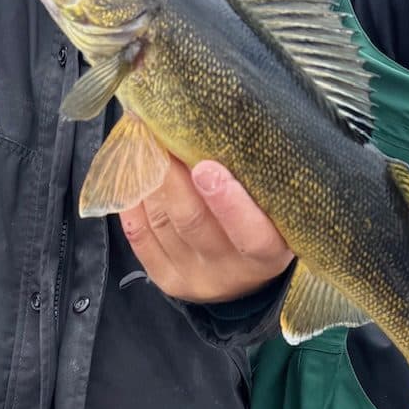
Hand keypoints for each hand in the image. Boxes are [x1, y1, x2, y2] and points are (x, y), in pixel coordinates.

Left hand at [120, 157, 292, 304]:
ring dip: (150, 181)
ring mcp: (195, 277)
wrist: (246, 273)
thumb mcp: (275, 206)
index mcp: (268, 256)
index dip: (229, 203)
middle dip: (174, 180)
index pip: (253, 235)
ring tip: (144, 144)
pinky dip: (134, 203)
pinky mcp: (168, 279)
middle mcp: (230, 272)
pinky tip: (133, 175)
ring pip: (162, 224)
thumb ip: (252, 179)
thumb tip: (213, 129)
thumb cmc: (265, 222)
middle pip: (193, 223)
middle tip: (161, 140)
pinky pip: (141, 238)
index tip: (207, 168)